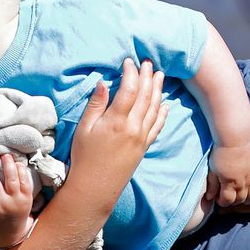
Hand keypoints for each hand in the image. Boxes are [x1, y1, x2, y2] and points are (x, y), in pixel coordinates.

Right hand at [68, 58, 167, 201]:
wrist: (96, 187)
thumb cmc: (84, 157)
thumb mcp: (84, 129)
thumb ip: (96, 105)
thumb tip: (103, 83)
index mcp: (116, 120)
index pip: (129, 89)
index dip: (131, 73)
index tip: (128, 62)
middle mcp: (133, 127)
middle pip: (146, 96)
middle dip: (147, 76)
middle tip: (148, 62)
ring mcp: (141, 137)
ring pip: (154, 108)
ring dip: (158, 90)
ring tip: (159, 75)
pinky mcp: (144, 147)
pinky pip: (158, 126)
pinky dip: (163, 113)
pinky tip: (165, 104)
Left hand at [207, 140, 249, 206]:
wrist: (235, 134)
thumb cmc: (220, 150)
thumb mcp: (212, 168)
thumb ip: (212, 184)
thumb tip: (209, 198)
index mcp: (229, 182)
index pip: (227, 201)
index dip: (223, 202)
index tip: (220, 199)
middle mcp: (243, 182)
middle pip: (241, 199)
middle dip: (234, 201)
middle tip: (230, 198)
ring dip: (248, 199)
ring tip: (244, 198)